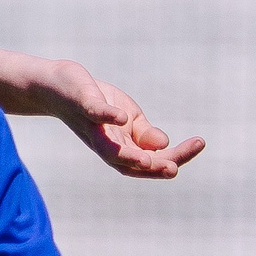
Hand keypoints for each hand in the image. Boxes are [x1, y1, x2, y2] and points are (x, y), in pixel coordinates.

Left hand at [34, 58, 205, 178]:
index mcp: (121, 147)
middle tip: (176, 168)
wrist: (56, 87)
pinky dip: (107, 117)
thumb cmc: (95, 105)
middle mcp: (106, 144)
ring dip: (130, 157)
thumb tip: (164, 145)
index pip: (151, 160)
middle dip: (155, 168)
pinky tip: (122, 117)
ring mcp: (93, 126)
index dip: (175, 157)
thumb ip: (144, 134)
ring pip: (110, 151)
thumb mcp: (127, 119)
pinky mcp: (82, 104)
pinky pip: (94, 114)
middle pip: (132, 164)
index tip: (200, 143)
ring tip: (151, 161)